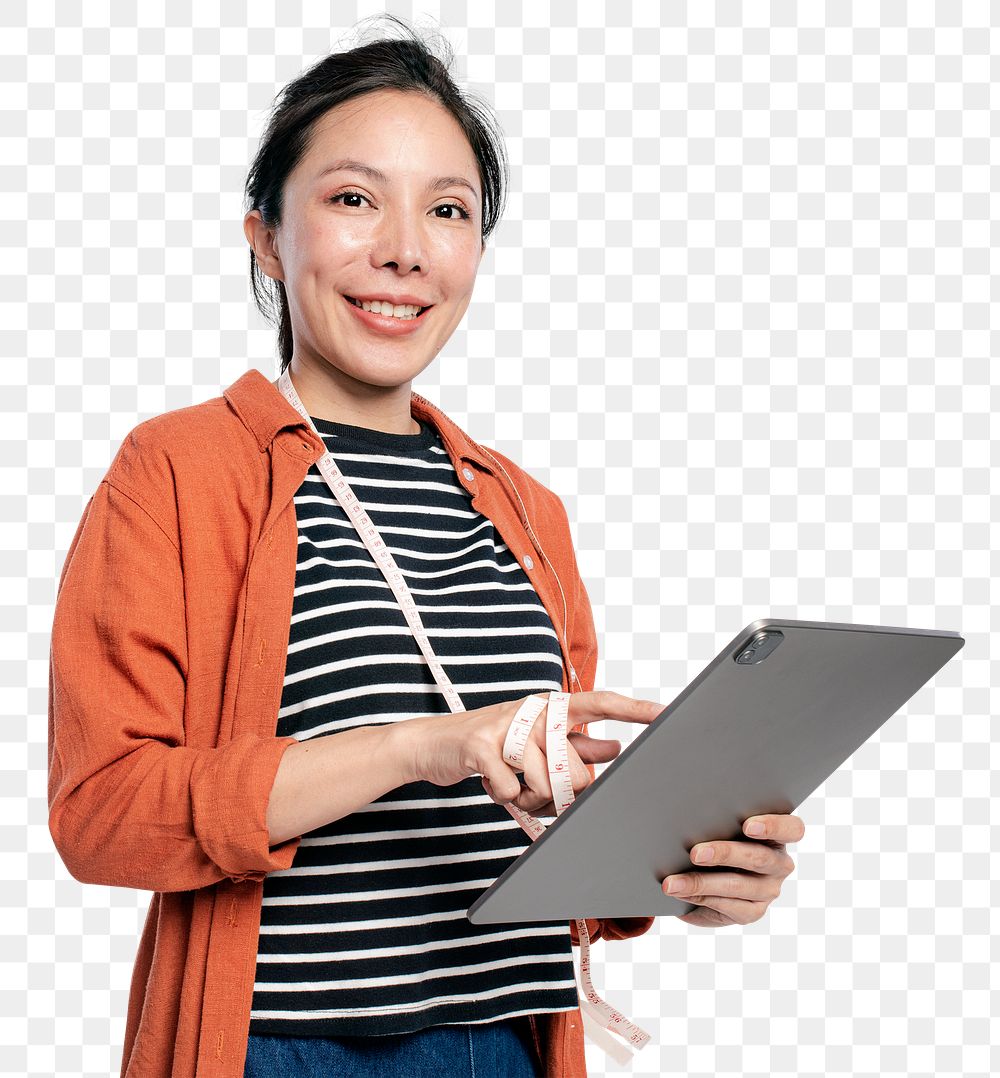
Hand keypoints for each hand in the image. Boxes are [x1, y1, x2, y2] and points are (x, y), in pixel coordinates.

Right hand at [400, 691, 660, 813]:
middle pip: (576, 769)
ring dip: (530, 799)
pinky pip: (511, 792)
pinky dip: (503, 799)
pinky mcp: (482, 746)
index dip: (635, 709)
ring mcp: (506, 725)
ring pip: (545, 785)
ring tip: (515, 787)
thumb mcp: (535, 741)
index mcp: (551, 706)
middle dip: (561, 793)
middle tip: (537, 789)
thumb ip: (574, 744)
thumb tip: (615, 746)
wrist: (432, 743)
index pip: (601, 703)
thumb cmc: (492, 744)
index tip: (667, 714)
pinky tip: (492, 784)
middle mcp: (533, 709)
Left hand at [662, 813, 804, 927]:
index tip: (747, 825)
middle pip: (759, 857)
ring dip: (701, 882)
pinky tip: (680, 893)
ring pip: (738, 885)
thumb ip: (716, 819)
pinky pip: (728, 906)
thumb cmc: (712, 837)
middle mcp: (778, 863)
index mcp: (776, 835)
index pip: (792, 828)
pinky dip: (700, 898)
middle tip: (695, 853)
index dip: (773, 826)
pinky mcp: (753, 912)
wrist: (702, 876)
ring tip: (672, 882)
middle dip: (724, 853)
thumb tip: (685, 813)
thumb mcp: (718, 825)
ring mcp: (768, 890)